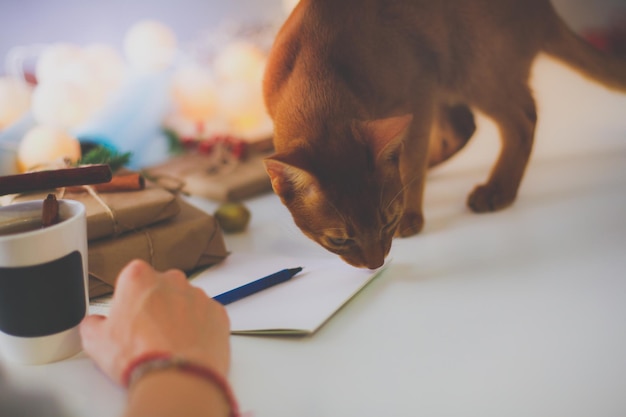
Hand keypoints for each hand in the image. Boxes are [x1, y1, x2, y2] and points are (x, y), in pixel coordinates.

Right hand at [80, 259, 230, 384]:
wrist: (177, 377)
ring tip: (168, 344)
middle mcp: (171, 280)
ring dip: (178, 317)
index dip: (129, 300)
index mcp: (139, 277)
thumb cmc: (140, 355)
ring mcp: (197, 295)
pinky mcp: (217, 312)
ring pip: (185, 301)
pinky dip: (199, 328)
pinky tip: (187, 346)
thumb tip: (94, 324)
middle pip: (161, 288)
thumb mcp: (96, 341)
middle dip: (155, 306)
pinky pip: (206, 316)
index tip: (128, 316)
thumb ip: (93, 324)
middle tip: (147, 334)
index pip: (132, 279)